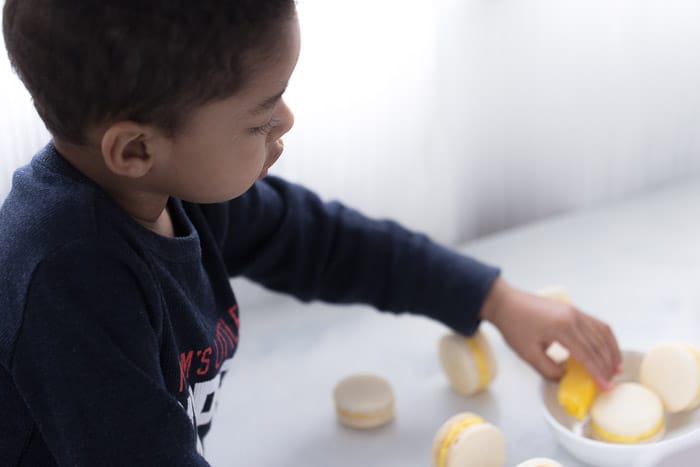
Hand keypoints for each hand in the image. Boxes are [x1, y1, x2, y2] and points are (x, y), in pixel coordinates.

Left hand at [480, 277, 620, 388]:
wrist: (505, 302)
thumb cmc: (513, 326)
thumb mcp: (528, 354)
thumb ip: (548, 370)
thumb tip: (566, 378)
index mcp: (561, 328)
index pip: (586, 355)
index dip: (598, 373)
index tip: (606, 387)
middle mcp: (573, 317)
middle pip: (597, 345)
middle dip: (607, 365)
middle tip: (611, 381)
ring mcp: (575, 311)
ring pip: (602, 332)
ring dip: (611, 351)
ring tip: (616, 368)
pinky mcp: (573, 309)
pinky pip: (596, 323)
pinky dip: (606, 337)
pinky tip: (608, 348)